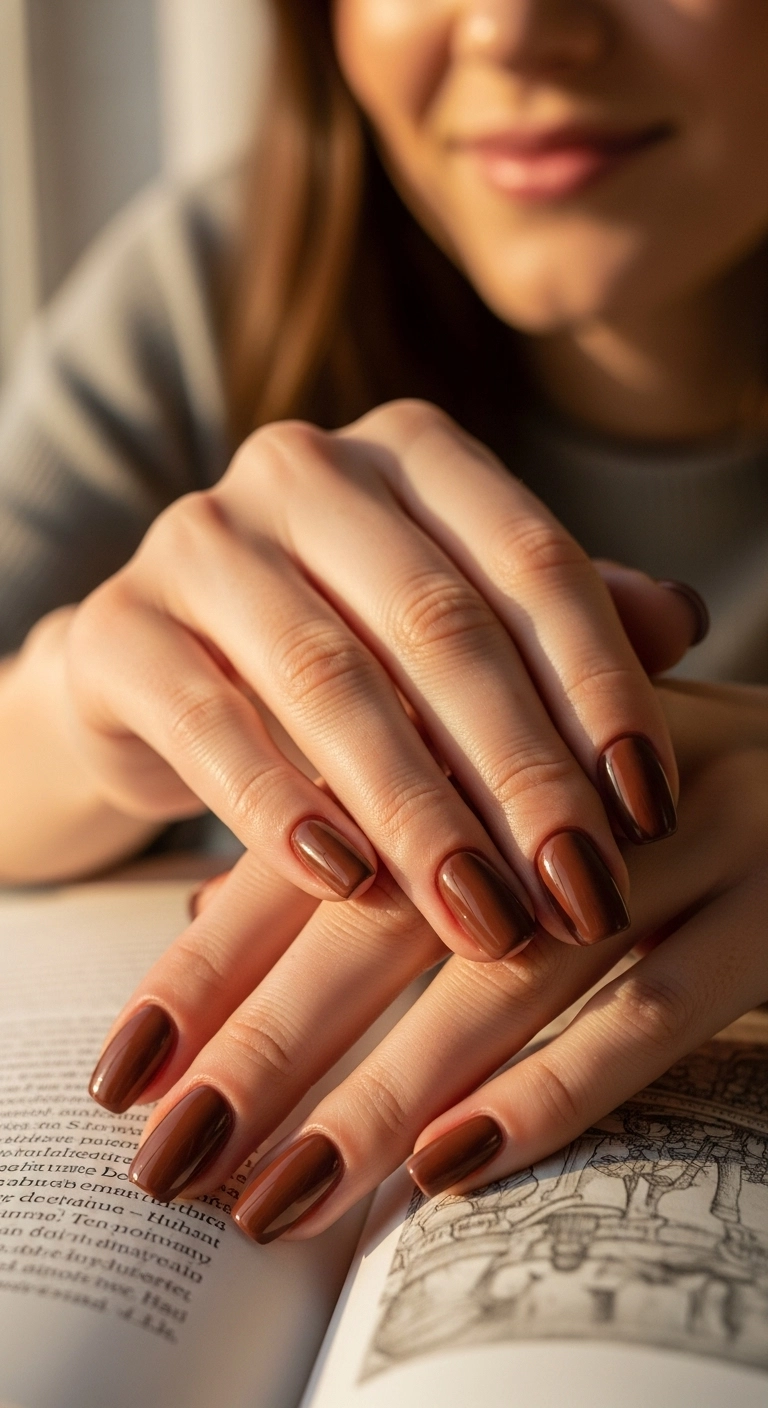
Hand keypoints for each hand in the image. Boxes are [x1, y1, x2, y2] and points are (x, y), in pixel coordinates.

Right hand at [63, 401, 691, 955]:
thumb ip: (549, 619)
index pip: (532, 561)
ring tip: (486, 918)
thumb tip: (682, 620)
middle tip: (582, 892)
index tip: (650, 812)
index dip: (601, 688)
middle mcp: (303, 469)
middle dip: (522, 772)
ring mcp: (200, 538)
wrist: (160, 672)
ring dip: (419, 812)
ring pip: (332, 680)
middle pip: (440, 625)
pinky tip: (349, 885)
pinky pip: (211, 725)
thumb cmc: (338, 646)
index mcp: (408, 450)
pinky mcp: (121, 627)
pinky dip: (285, 812)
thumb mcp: (450, 628)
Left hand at [89, 682, 766, 1239]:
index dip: (221, 957)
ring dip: (385, 1090)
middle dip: (272, 1040)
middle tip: (174, 1155)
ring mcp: (691, 835)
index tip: (131, 1066)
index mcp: (496, 719)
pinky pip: (655, 1011)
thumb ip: (371, 836)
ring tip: (282, 1190)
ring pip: (510, 972)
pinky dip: (551, 1090)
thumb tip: (208, 915)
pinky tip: (453, 1162)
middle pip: (395, 909)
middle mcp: (580, 769)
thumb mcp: (511, 783)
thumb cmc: (651, 782)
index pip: (327, 839)